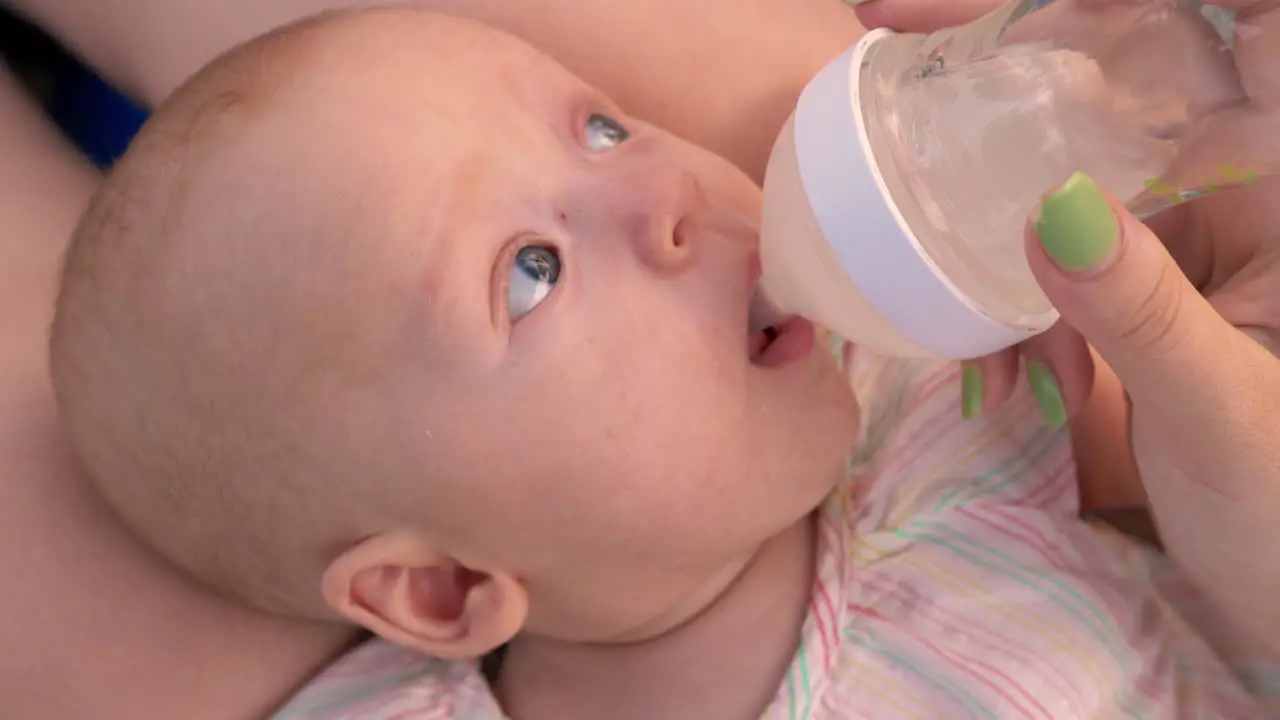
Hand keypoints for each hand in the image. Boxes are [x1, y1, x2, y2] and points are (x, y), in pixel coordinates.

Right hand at [858, 0, 1279, 655]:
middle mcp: (1242, 179)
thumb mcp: (1225, 415)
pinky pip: (1054, 232)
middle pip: (1133, 62)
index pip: (1248, 21)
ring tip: (938, 202)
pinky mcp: (1137, 274)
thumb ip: (1144, 314)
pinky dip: (1007, 271)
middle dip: (1023, 44)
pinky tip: (997, 339)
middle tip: (905, 33)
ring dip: (999, 178)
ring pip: (1077, 147)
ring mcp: (1184, 225)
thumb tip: (1050, 209)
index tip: (1021, 3)